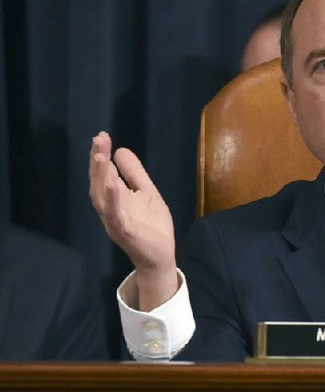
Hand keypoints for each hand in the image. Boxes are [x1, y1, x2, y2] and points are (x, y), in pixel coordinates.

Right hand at [89, 131, 177, 310]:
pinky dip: (113, 200)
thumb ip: (134, 174)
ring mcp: (115, 221)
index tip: (102, 136)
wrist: (161, 255)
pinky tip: (113, 184)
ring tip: (100, 157)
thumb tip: (120, 150)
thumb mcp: (146, 193)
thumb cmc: (152, 225)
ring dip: (100, 177)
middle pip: (98, 182)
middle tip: (99, 139)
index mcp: (114, 199)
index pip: (103, 174)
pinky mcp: (125, 232)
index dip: (101, 156)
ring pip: (101, 198)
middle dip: (97, 161)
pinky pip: (115, 216)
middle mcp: (110, 209)